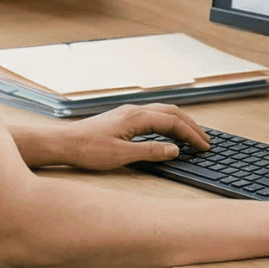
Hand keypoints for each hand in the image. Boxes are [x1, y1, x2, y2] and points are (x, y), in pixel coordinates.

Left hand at [45, 103, 212, 170]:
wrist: (63, 144)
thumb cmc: (88, 150)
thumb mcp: (121, 156)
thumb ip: (150, 152)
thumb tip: (175, 150)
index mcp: (136, 117)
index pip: (173, 123)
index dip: (191, 135)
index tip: (204, 147)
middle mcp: (134, 111)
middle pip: (171, 113)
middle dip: (191, 126)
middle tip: (205, 140)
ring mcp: (127, 113)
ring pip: (162, 112)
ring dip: (180, 122)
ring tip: (193, 135)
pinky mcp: (122, 118)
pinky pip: (152, 116)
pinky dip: (167, 123)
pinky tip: (168, 133)